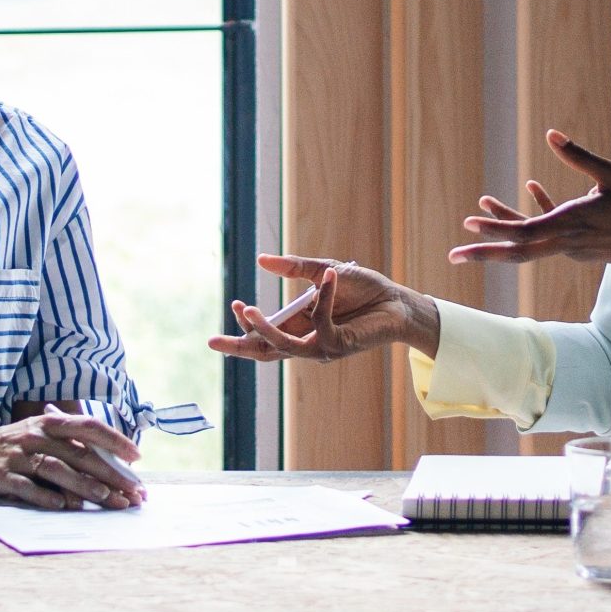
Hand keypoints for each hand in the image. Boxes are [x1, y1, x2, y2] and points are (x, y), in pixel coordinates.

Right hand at [0, 411, 146, 510]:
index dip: (115, 440)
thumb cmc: (16, 446)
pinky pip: (27, 487)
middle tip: (132, 492)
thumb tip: (112, 466)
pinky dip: (45, 497)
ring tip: (105, 498)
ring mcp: (19, 455)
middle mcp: (36, 436)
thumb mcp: (42, 436)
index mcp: (51, 424)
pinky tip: (63, 507)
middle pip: (79, 454)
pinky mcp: (2, 475)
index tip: (137, 457)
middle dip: (109, 474)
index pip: (90, 427)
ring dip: (83, 485)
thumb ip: (72, 446)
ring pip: (57, 469)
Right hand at [208, 253, 442, 361]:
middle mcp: (307, 341)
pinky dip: (324, 299)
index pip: (265, 336)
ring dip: (263, 329)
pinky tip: (329, 277)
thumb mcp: (325, 270)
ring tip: (248, 309)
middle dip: (239, 347)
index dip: (245, 328)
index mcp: (299, 326)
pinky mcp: (340, 344)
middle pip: (266, 351)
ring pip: (284, 346)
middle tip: (212, 342)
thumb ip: (295, 267)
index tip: (234, 306)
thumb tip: (261, 260)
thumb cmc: (364, 289)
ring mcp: (322, 347)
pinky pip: (322, 324)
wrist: (397, 301)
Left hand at [451, 131, 610, 270]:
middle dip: (485, 252)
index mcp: (572, 224)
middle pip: (518, 250)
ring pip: (531, 241)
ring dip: (506, 226)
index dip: (496, 229)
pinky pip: (549, 233)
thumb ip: (580, 157)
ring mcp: (572, 246)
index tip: (469, 226)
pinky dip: (537, 215)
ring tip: (482, 204)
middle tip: (454, 255)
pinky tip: (531, 188)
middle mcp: (567, 241)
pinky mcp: (579, 245)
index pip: (524, 232)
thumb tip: (551, 134)